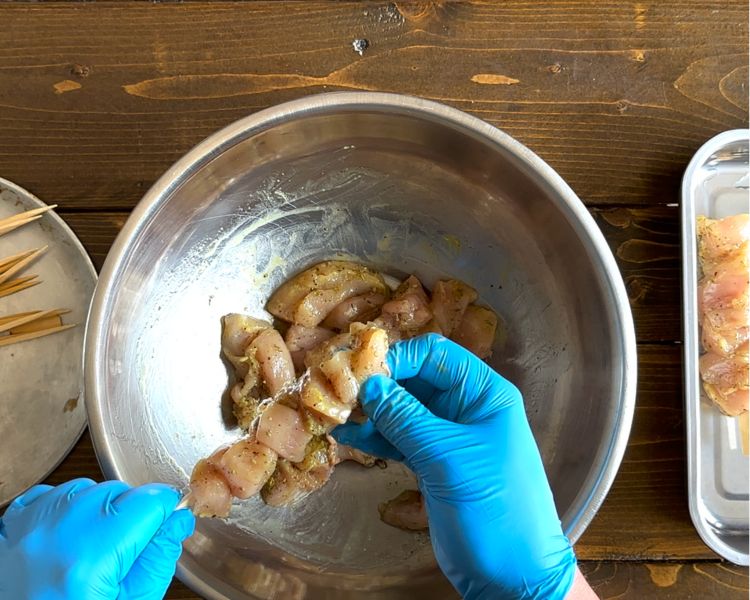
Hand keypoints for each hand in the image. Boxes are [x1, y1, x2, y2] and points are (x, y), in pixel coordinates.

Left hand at [0, 479, 194, 599]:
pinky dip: (65, 509)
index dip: (165, 511)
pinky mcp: (10, 524)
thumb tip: (178, 520)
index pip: (150, 501)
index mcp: (90, 560)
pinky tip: (68, 538)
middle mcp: (54, 535)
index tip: (164, 523)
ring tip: (93, 548)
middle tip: (123, 551)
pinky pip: (50, 494)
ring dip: (98, 510)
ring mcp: (27, 527)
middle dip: (130, 514)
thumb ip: (159, 558)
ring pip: (85, 488)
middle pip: (118, 492)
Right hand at [334, 334, 576, 599]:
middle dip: (378, 384)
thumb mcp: (448, 458)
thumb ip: (407, 418)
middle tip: (339, 392)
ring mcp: (448, 436)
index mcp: (484, 394)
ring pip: (403, 410)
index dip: (397, 359)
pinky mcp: (433, 463)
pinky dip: (375, 437)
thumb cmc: (493, 509)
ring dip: (371, 411)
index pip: (435, 356)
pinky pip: (400, 438)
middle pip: (415, 380)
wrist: (512, 576)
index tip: (359, 370)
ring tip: (337, 414)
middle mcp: (466, 408)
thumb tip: (370, 384)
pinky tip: (348, 436)